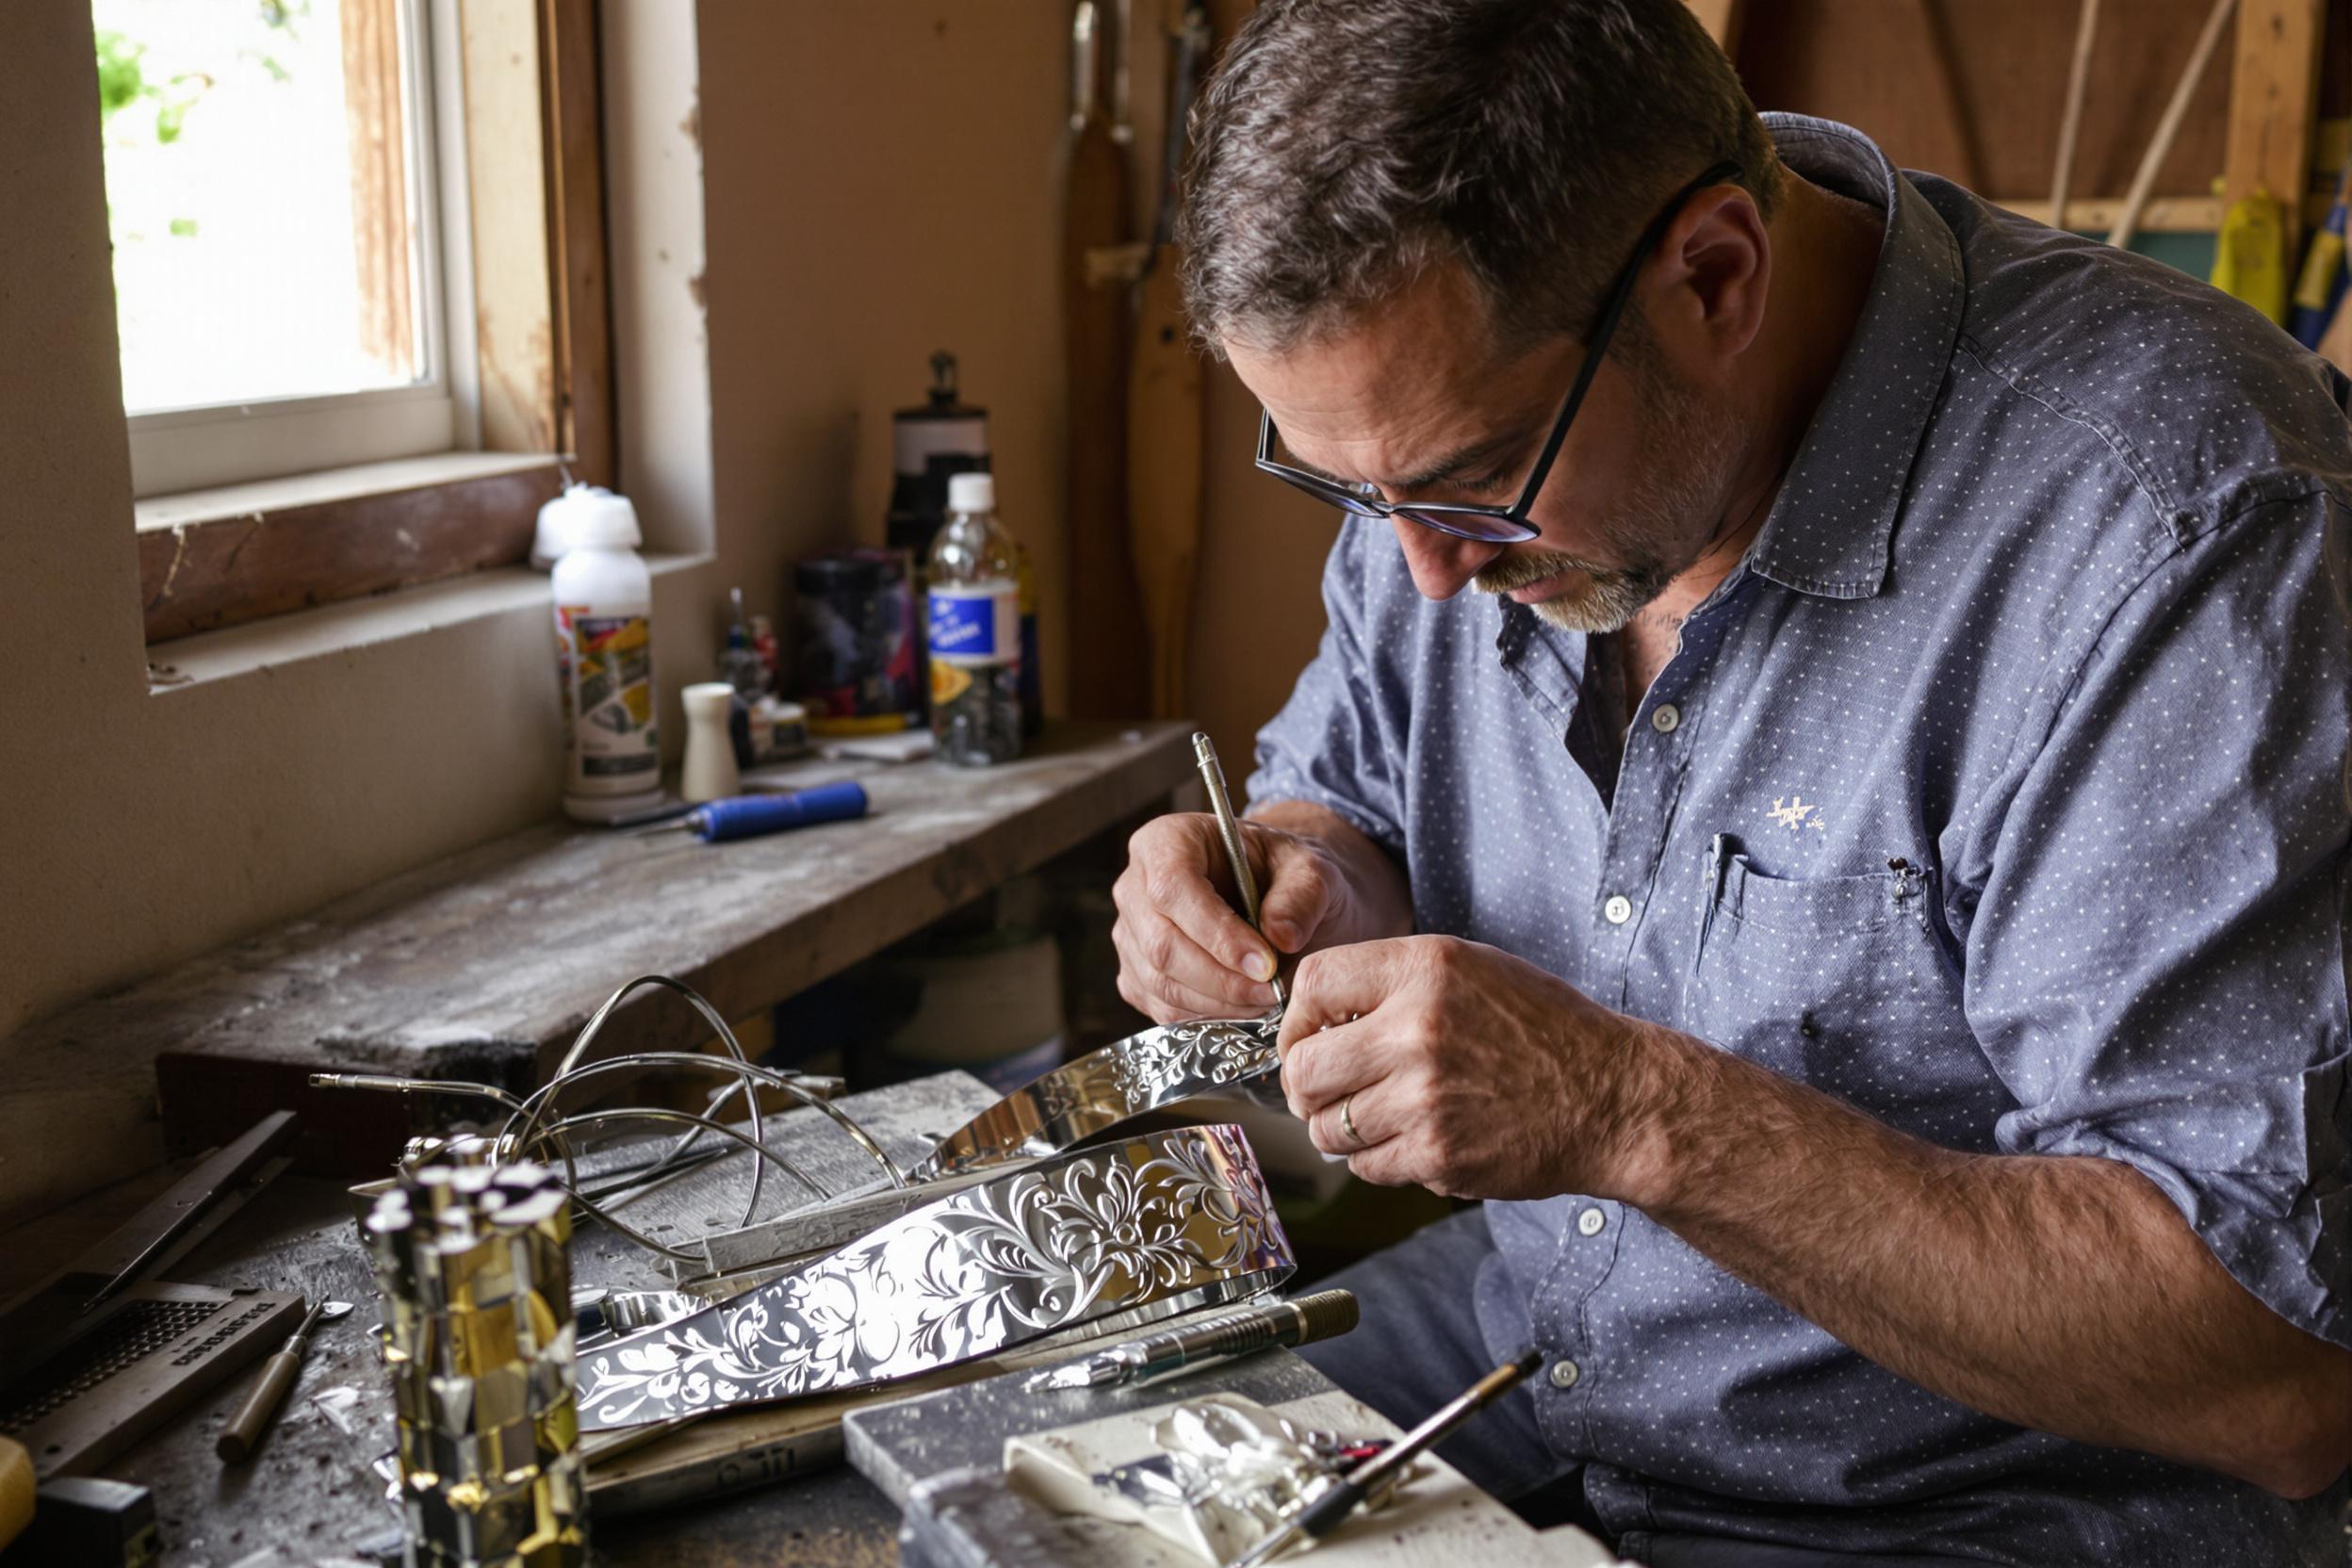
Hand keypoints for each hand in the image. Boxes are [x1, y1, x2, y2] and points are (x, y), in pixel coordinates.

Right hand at [1111, 814, 1362, 1022]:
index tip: (1266, 964)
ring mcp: (1130, 934)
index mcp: (1166, 841)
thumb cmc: (1285, 873)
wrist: (1276, 896)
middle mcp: (1135, 887)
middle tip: (1274, 992)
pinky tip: (1245, 1005)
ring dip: (1219, 1003)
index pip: (1172, 888)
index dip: (1216, 932)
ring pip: (1160, 982)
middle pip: (1161, 944)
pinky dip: (1207, 1016)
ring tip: (1268, 999)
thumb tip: (1281, 938)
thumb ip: (1300, 896)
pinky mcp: (1136, 976)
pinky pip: (1162, 1008)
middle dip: (1222, 979)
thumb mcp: (1309, 869)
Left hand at [1275, 935, 1684, 1201]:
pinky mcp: (1438, 1155)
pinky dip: (1378, 1160)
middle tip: (1325, 1092)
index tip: (1309, 1039)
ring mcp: (1425, 1098)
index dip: (1297, 1018)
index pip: (1312, 984)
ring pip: (1327, 1127)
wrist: (1613, 1097)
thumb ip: (1393, 982)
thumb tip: (1313, 1018)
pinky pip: (1365, 1167)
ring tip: (1378, 1117)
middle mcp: (1417, 1029)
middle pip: (1304, 1068)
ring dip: (1340, 1128)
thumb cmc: (1543, 1030)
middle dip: (1305, 1086)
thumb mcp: (1471, 970)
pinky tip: (1415, 1140)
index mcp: (1424, 970)